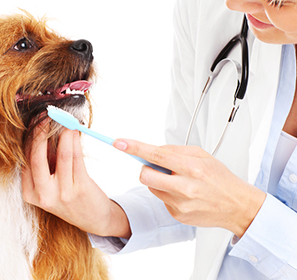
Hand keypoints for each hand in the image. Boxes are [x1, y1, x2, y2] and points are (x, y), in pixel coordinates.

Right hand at [22, 119, 130, 238]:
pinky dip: (74, 141)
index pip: (26, 159)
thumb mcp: (50, 184)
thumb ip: (45, 162)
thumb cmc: (69, 195)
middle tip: (46, 116)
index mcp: (30, 193)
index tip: (35, 121)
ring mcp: (62, 193)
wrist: (94, 219)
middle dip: (41, 132)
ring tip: (64, 120)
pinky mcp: (80, 189)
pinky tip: (74, 131)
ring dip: (63, 133)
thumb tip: (44, 130)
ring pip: (60, 155)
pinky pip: (75, 158)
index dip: (30, 137)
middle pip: (37, 156)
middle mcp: (43, 195)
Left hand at [113, 139, 265, 237]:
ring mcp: (180, 204)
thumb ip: (175, 151)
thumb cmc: (220, 178)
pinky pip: (161, 199)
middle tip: (158, 168)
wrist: (238, 207)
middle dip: (146, 169)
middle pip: (145, 176)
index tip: (118, 142)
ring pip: (151, 187)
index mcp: (191, 168)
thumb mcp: (202, 156)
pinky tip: (184, 195)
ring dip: (158, 182)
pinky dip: (167, 194)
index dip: (134, 148)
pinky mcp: (178, 215)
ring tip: (178, 182)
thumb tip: (152, 150)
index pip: (156, 154)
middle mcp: (185, 187)